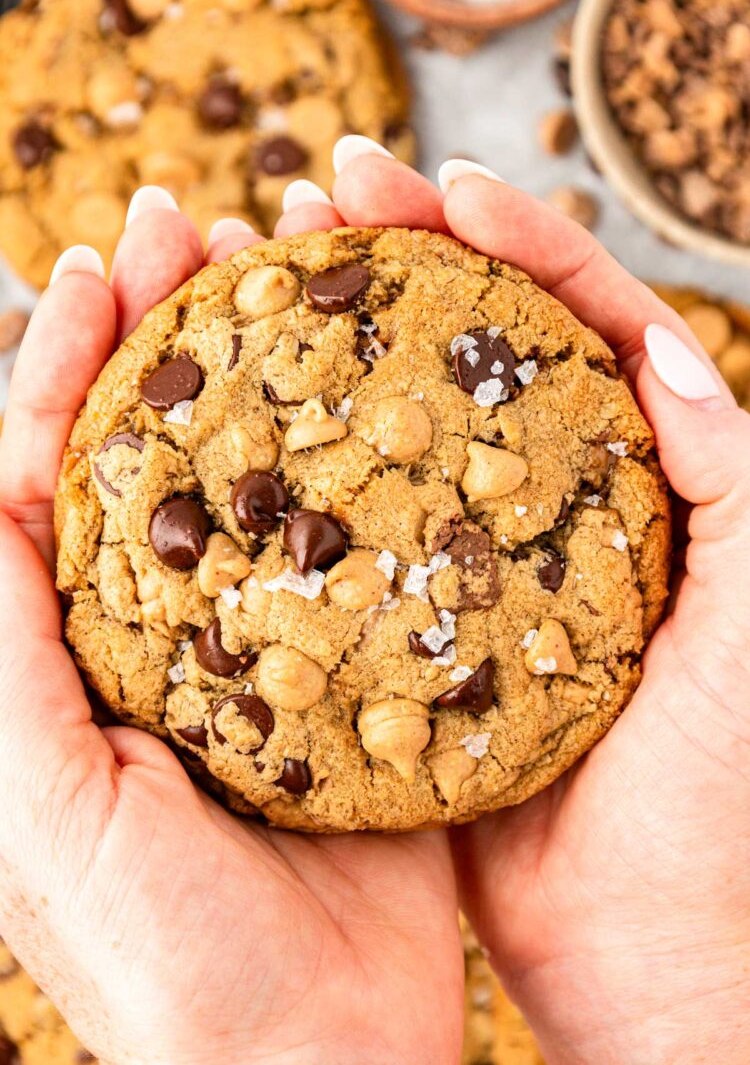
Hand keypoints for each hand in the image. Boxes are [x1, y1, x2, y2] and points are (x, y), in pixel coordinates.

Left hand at [0, 191, 463, 1064]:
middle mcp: (157, 625)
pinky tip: (372, 397)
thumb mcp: (35, 805)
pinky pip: (344, 539)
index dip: (63, 362)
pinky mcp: (348, 666)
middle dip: (160, 329)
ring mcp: (259, 637)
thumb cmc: (163, 961)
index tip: (100, 262)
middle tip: (198, 224)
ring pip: (250, 471)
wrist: (313, 1062)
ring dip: (258, 370)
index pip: (47, 471)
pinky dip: (349, 459)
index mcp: (66, 646)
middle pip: (151, 445)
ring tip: (280, 271)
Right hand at [280, 145, 749, 1063]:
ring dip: (328, 333)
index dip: (510, 244)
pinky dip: (295, 461)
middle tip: (314, 188)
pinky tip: (239, 414)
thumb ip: (732, 479)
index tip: (436, 187)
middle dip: (396, 252)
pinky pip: (346, 525)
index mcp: (626, 477)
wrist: (636, 937)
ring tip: (254, 261)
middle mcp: (535, 499)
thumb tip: (663, 350)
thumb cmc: (719, 789)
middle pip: (462, 345)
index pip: (571, 323)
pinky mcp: (402, 620)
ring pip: (388, 418)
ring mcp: (458, 554)